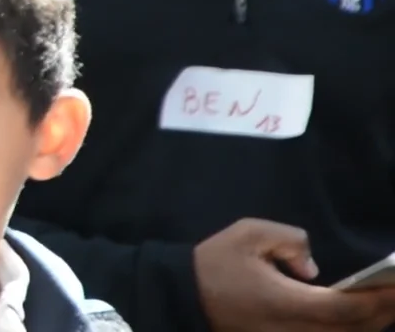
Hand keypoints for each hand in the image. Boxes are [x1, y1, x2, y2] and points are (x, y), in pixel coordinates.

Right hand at [197, 219, 394, 331]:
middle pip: (352, 329)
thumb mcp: (248, 234)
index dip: (378, 298)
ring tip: (386, 303)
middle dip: (382, 311)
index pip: (345, 307)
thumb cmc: (215, 263)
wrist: (183, 295)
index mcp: (285, 302)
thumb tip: (313, 268)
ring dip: (369, 323)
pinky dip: (350, 329)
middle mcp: (293, 330)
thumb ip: (289, 240)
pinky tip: (359, 316)